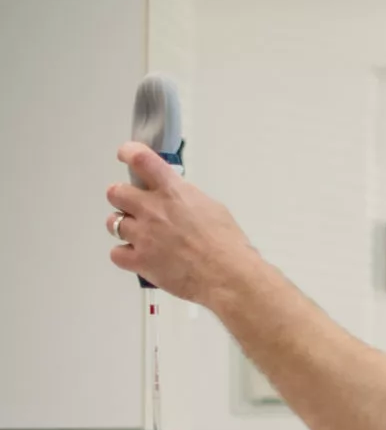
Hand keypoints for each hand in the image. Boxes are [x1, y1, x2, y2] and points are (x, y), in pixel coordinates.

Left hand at [105, 143, 262, 304]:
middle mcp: (152, 209)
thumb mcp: (214, 209)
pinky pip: (116, 253)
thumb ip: (188, 200)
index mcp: (173, 192)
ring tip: (141, 237)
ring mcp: (142, 235)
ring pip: (112, 223)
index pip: (141, 159)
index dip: (129, 153)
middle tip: (136, 209)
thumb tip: (178, 202)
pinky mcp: (139, 261)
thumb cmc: (229, 244)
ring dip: (124, 227)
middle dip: (123, 199)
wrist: (228, 276)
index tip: (126, 156)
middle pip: (115, 192)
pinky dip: (126, 255)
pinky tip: (141, 258)